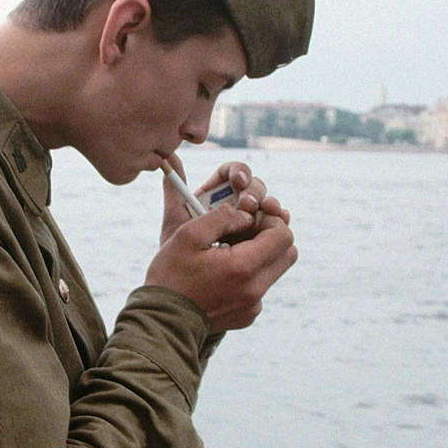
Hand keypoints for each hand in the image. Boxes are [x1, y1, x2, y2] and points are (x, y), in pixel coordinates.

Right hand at [145, 166, 297, 332]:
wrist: (161, 322)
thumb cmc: (171, 276)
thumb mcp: (189, 234)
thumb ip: (222, 216)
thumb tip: (246, 214)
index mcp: (244, 267)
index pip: (283, 235)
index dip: (270, 220)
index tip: (250, 218)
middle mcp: (255, 289)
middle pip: (288, 253)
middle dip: (271, 237)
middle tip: (245, 232)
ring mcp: (253, 306)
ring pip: (274, 270)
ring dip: (259, 256)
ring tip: (229, 253)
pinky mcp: (247, 316)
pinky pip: (259, 288)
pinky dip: (248, 277)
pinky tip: (222, 275)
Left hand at [156, 155, 291, 244]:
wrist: (187, 291)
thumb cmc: (177, 255)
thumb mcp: (175, 222)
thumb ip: (174, 191)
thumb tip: (169, 156)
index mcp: (216, 195)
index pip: (234, 173)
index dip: (238, 173)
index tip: (237, 182)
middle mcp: (236, 207)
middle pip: (256, 189)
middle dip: (256, 193)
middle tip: (249, 205)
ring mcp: (251, 226)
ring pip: (269, 209)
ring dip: (271, 208)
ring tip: (271, 212)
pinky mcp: (261, 244)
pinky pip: (276, 231)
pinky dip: (278, 227)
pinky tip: (278, 227)